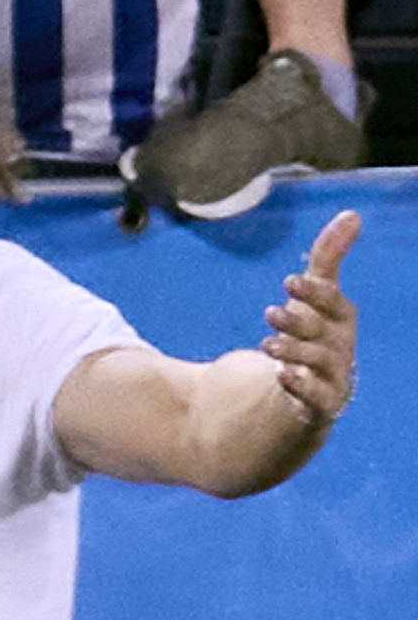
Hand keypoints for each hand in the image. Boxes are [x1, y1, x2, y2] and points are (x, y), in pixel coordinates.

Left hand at [268, 208, 361, 423]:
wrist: (310, 394)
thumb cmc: (315, 335)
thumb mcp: (316, 298)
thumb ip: (328, 259)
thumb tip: (351, 215)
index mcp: (340, 319)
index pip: (334, 302)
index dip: (315, 292)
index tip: (289, 281)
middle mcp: (341, 346)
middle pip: (324, 332)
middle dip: (299, 321)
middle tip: (270, 313)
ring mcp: (334, 376)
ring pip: (318, 363)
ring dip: (295, 352)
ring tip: (268, 346)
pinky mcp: (321, 404)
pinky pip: (317, 398)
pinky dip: (302, 387)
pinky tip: (283, 377)